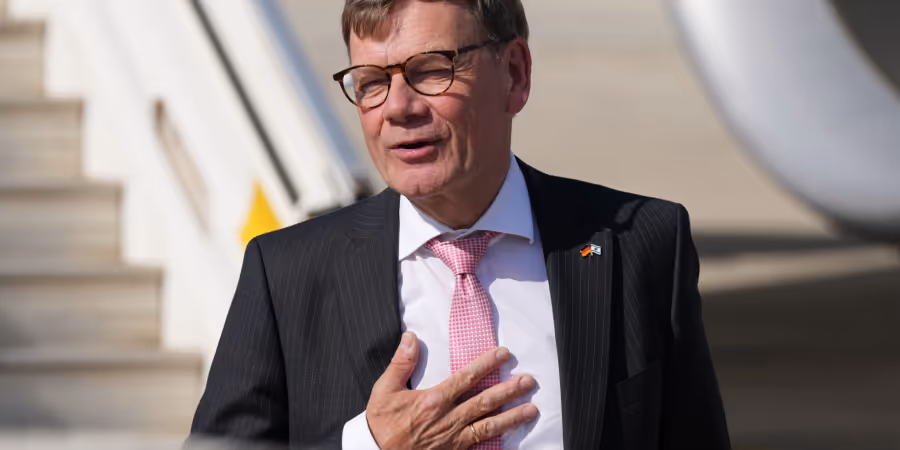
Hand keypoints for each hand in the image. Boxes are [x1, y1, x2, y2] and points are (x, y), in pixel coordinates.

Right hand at [366, 332, 538, 448]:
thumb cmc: (380, 425)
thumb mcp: (383, 391)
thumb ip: (400, 363)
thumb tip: (411, 337)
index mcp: (433, 400)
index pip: (466, 378)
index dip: (487, 364)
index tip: (504, 353)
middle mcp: (448, 419)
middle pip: (485, 402)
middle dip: (509, 390)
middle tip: (529, 381)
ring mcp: (453, 440)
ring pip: (488, 426)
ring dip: (512, 417)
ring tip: (532, 409)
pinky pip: (479, 447)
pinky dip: (496, 443)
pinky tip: (512, 439)